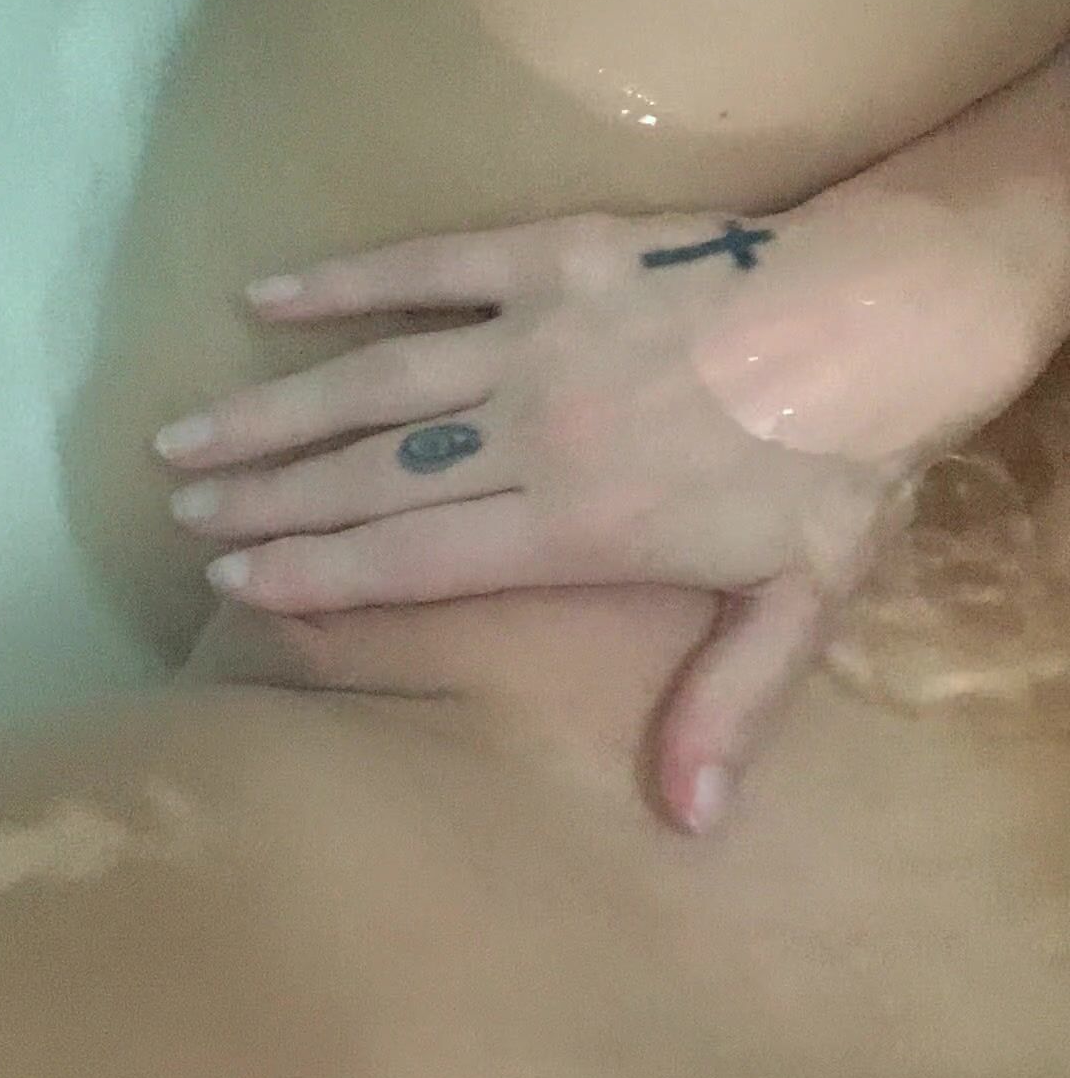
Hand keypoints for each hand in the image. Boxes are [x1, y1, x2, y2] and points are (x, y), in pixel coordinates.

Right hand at [156, 193, 1036, 828]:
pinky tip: (268, 297)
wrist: (893, 311)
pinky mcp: (553, 254)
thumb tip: (689, 823)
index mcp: (576, 523)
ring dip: (273, 412)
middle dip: (267, 500)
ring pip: (373, 382)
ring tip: (188, 437)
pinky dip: (344, 281)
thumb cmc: (844, 464)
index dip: (315, 570)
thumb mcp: (801, 601)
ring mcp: (535, 333)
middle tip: (185, 512)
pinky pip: (427, 265)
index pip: (411, 555)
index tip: (234, 576)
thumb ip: (729, 705)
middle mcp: (531, 431)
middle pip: (369, 475)